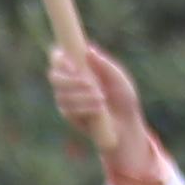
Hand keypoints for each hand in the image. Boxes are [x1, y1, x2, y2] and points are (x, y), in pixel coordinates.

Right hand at [46, 37, 166, 184]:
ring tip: (99, 99)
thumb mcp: (119, 82)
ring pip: (61, 90)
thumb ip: (104, 65)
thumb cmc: (126, 106)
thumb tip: (87, 48)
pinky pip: (67, 107)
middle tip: (92, 82)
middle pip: (56, 72)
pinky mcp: (71, 117)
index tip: (70, 56)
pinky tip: (95, 109)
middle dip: (73, 76)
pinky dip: (82, 106)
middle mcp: (71, 85)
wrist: (128, 135)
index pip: (60, 56)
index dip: (61, 55)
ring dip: (80, 93)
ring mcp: (68, 101)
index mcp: (81, 71)